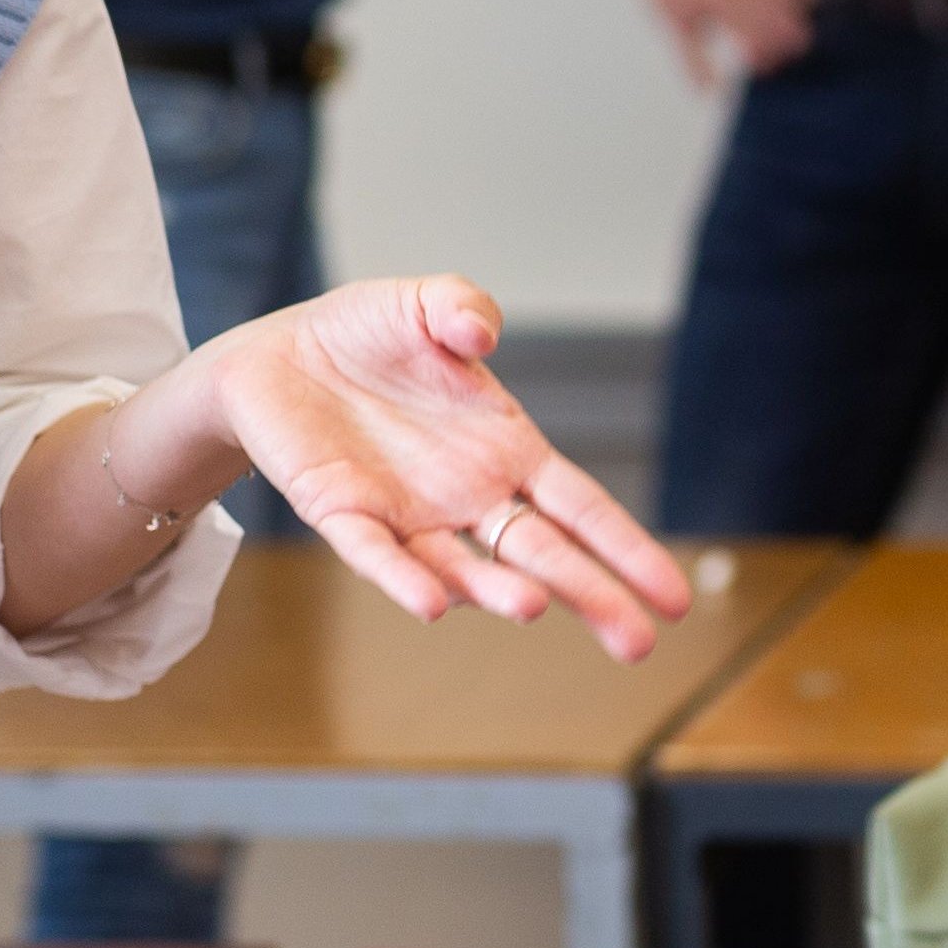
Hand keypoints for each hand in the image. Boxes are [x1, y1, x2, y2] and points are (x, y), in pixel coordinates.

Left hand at [209, 275, 696, 661]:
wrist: (276, 354)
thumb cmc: (365, 334)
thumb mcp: (424, 304)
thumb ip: (463, 308)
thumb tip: (483, 337)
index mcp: (506, 450)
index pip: (583, 509)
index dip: (627, 549)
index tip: (671, 597)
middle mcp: (467, 495)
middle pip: (544, 555)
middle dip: (592, 596)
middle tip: (639, 643)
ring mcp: (408, 513)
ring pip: (466, 566)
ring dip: (499, 590)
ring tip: (535, 609)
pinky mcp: (344, 514)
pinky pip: (379, 555)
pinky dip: (404, 579)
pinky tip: (432, 604)